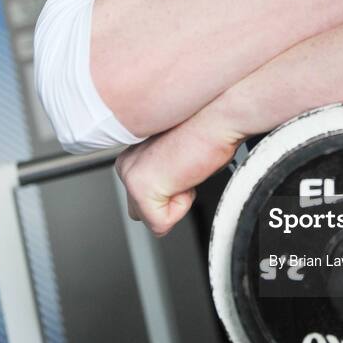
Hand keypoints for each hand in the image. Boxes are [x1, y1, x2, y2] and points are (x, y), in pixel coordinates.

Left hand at [115, 103, 243, 236]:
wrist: (217, 118)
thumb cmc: (209, 133)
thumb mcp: (179, 159)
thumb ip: (167, 176)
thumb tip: (172, 192)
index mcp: (132, 156)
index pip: (141, 199)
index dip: (173, 190)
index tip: (184, 164)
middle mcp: (125, 164)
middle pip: (141, 212)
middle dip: (169, 200)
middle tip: (186, 171)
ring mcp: (130, 176)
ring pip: (151, 218)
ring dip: (177, 201)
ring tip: (186, 170)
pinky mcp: (140, 189)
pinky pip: (160, 223)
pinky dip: (182, 206)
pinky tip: (186, 175)